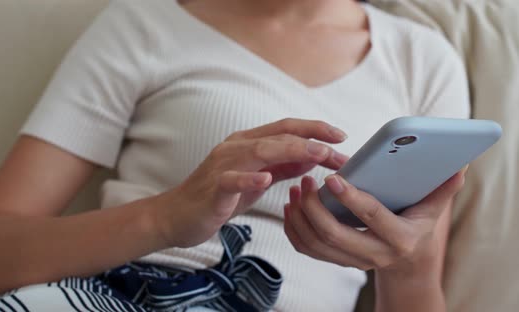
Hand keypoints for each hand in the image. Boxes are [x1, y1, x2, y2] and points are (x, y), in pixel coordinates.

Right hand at [153, 119, 349, 247]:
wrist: (177, 216)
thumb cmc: (219, 197)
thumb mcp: (257, 178)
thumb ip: (283, 166)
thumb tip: (314, 156)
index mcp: (248, 143)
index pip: (287, 128)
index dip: (315, 129)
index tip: (342, 136)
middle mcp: (236, 147)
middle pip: (279, 135)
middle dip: (313, 140)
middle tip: (340, 150)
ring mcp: (222, 165)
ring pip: (259, 150)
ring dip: (291, 151)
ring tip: (318, 155)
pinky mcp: (213, 188)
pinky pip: (231, 180)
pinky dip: (249, 178)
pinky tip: (265, 179)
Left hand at [284, 167, 466, 277]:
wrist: (409, 263)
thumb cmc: (419, 226)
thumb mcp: (434, 210)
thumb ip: (444, 188)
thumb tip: (460, 164)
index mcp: (400, 238)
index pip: (372, 217)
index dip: (352, 198)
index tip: (333, 177)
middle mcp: (375, 254)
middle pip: (335, 235)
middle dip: (314, 207)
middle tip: (306, 180)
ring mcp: (354, 261)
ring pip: (317, 244)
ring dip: (300, 217)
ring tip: (295, 189)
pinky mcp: (339, 261)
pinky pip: (308, 250)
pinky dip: (295, 230)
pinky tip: (292, 206)